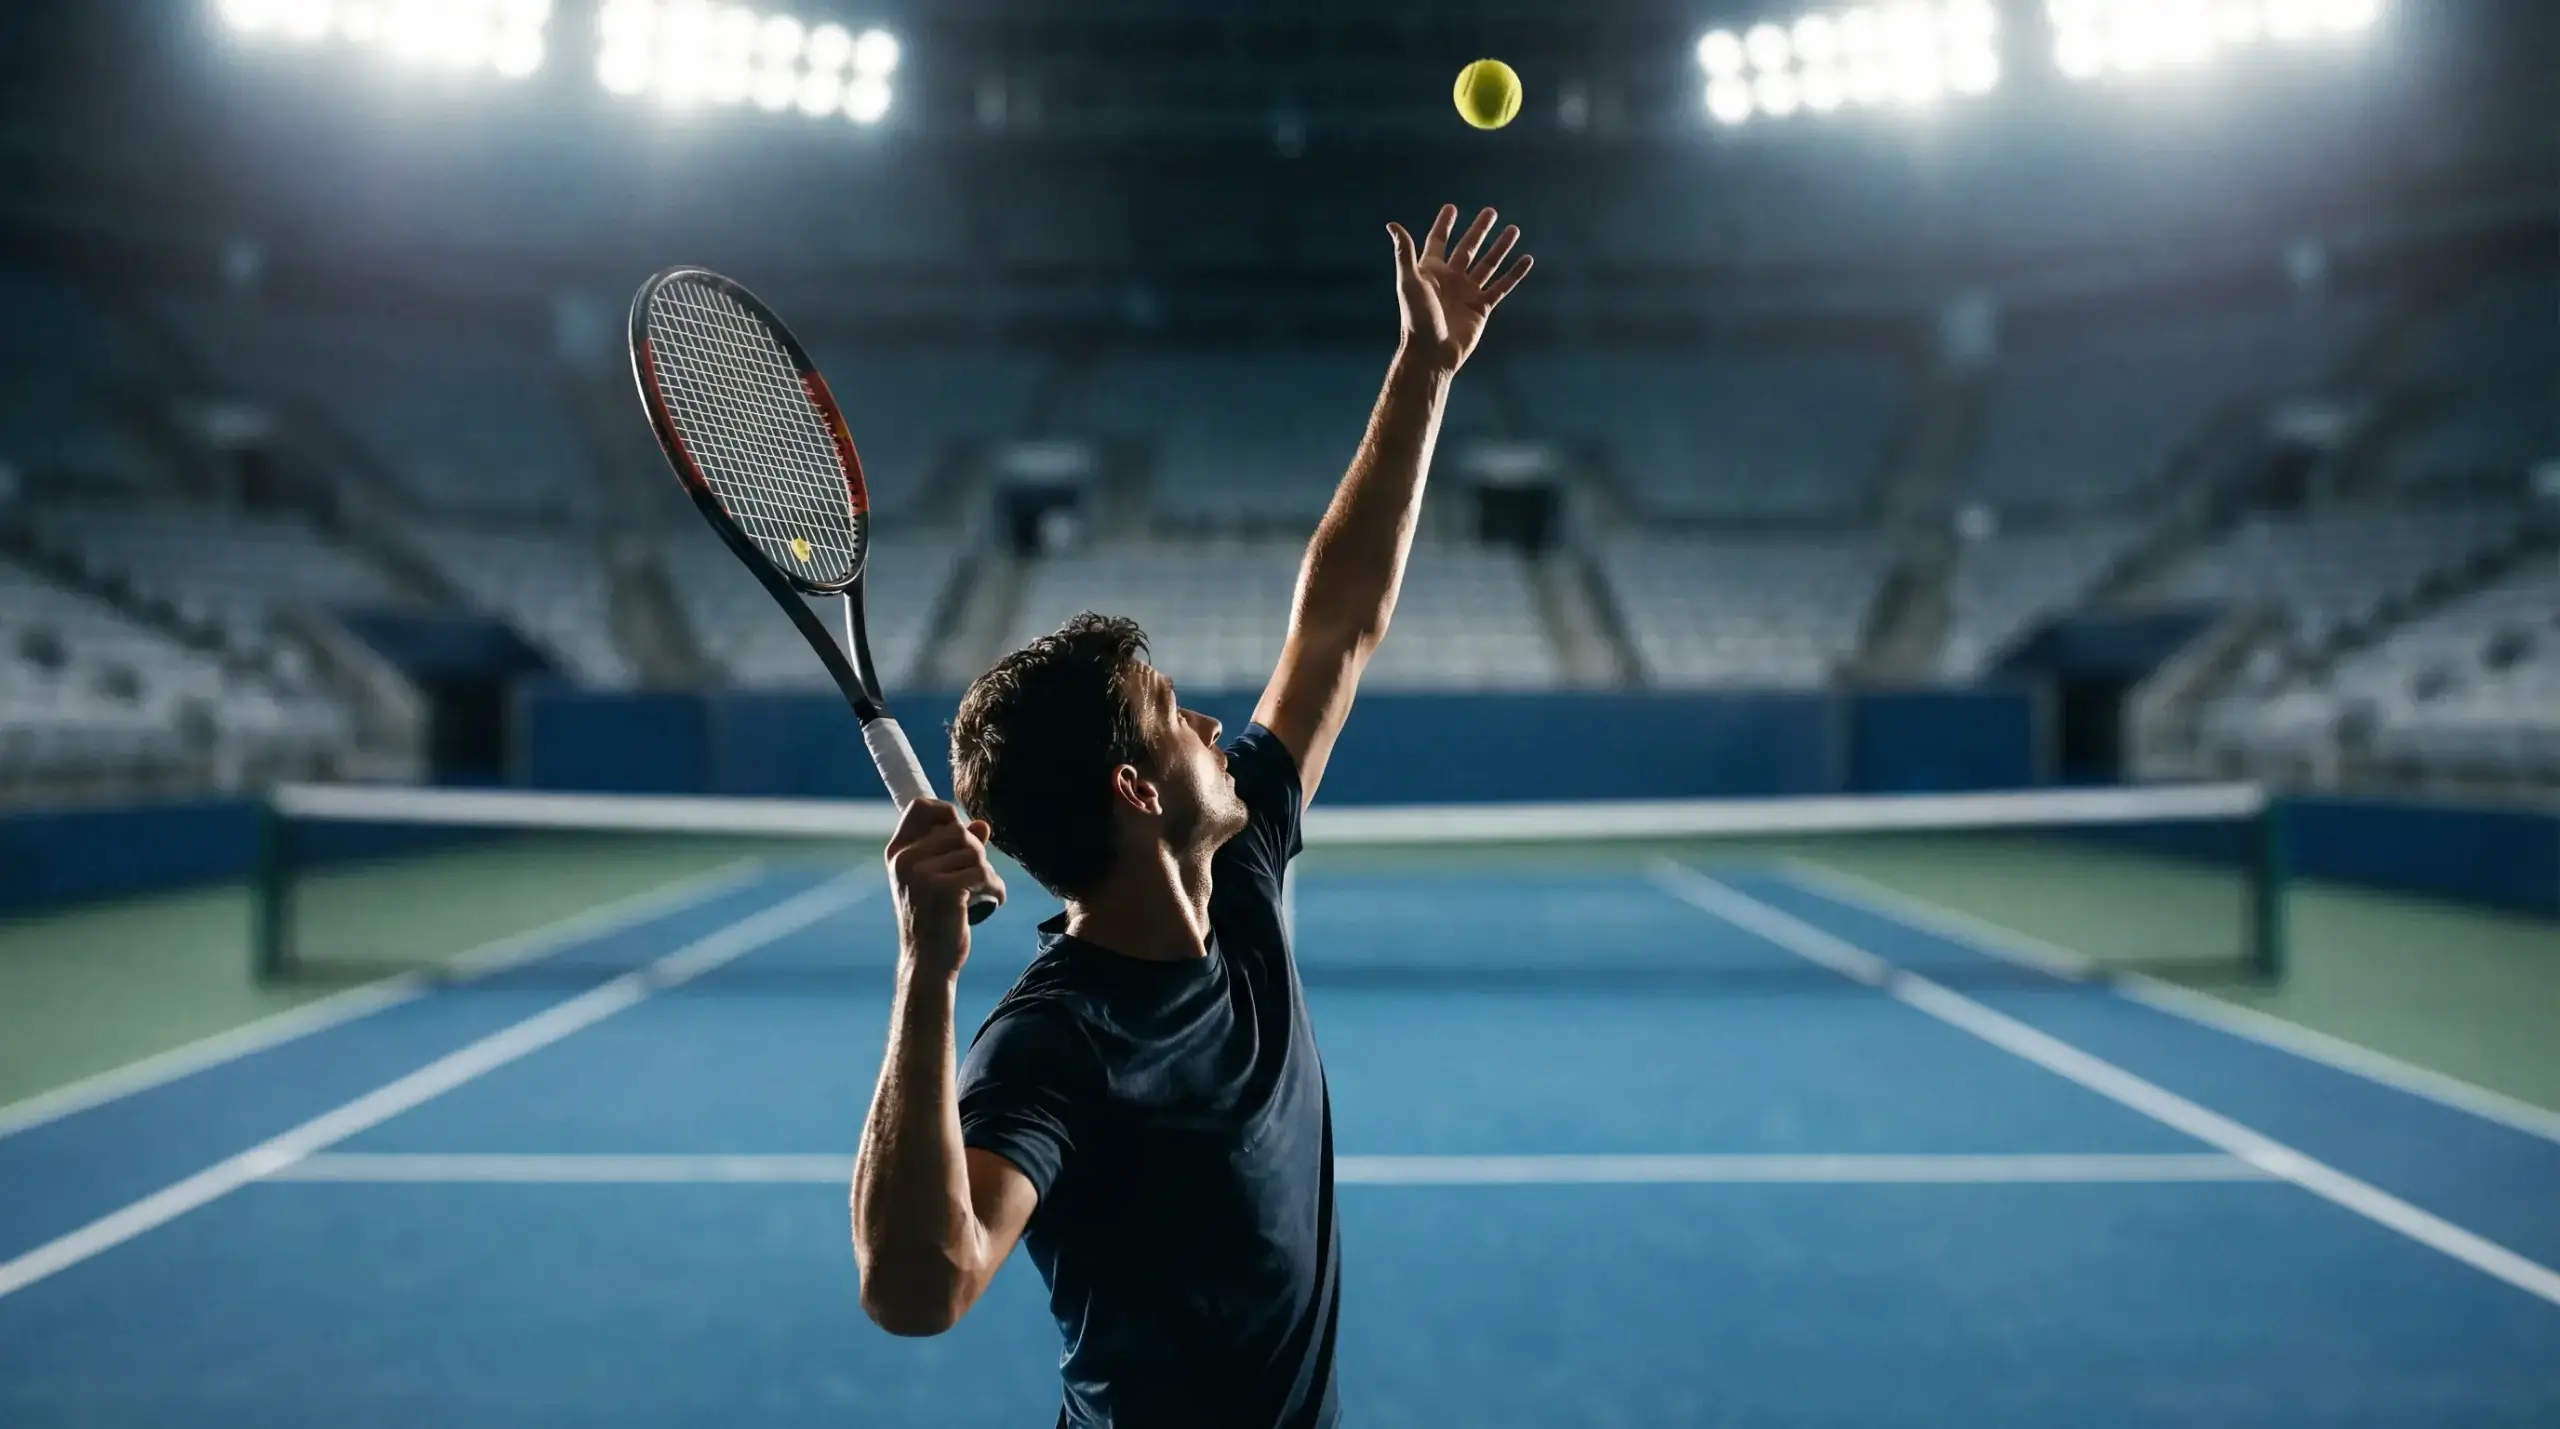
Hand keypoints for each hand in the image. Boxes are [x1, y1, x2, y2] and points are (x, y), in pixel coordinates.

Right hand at [884, 799, 1004, 978]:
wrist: (927, 962)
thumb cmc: (935, 920)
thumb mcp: (939, 879)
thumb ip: (957, 850)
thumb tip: (982, 825)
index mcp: (898, 853)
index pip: (920, 807)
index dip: (946, 811)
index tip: (963, 830)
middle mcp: (905, 859)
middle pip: (958, 830)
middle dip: (976, 853)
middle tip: (976, 879)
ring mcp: (921, 873)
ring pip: (975, 851)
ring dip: (987, 873)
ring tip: (983, 892)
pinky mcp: (943, 888)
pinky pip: (983, 872)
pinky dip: (995, 888)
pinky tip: (993, 901)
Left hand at [1386, 204, 1533, 373]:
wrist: (1432, 353)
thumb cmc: (1417, 318)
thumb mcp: (1409, 281)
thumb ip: (1405, 252)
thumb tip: (1393, 224)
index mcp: (1431, 270)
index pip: (1438, 241)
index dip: (1444, 224)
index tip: (1452, 208)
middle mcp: (1450, 279)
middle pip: (1467, 248)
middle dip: (1479, 230)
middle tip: (1491, 211)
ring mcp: (1467, 293)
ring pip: (1488, 264)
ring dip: (1500, 247)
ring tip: (1513, 229)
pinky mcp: (1482, 307)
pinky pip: (1501, 286)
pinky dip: (1514, 273)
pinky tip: (1527, 260)